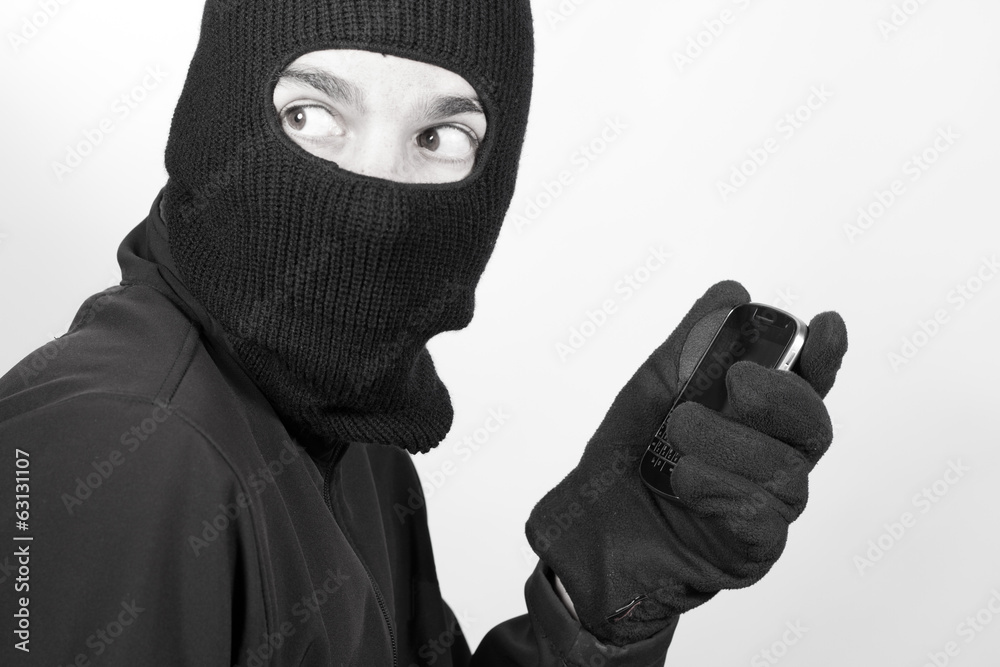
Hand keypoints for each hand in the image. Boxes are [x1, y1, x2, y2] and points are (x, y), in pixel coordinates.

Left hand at [525, 281, 847, 645]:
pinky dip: (722, 488)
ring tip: (679, 430)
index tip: (826, 325)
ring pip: (786, 472)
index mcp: (756, 420)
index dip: (823, 357)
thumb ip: (693, 343)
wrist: (590, 527)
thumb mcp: (651, 388)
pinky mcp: (750, 550)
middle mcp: (771, 461)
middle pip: (813, 427)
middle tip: (738, 381)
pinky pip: (761, 519)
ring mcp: (765, 508)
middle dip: (782, 397)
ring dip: (732, 443)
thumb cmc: (628, 458)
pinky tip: (685, 478)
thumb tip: (734, 292)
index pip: (806, 386)